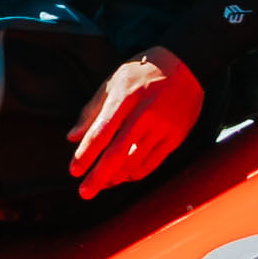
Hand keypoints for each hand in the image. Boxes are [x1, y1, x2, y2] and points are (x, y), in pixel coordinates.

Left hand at [67, 50, 202, 200]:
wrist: (185, 65)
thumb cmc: (141, 73)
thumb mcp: (113, 82)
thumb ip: (91, 111)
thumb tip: (72, 138)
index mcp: (125, 98)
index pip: (101, 133)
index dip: (85, 155)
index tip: (73, 171)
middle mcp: (144, 114)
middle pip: (117, 154)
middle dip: (98, 177)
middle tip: (84, 193)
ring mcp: (162, 127)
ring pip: (136, 162)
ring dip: (116, 177)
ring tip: (103, 184)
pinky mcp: (176, 136)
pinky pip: (153, 162)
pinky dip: (136, 173)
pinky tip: (124, 176)